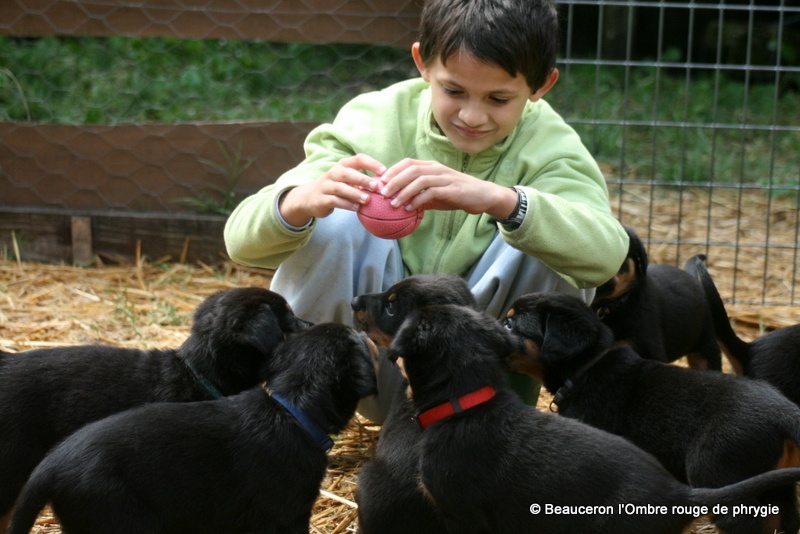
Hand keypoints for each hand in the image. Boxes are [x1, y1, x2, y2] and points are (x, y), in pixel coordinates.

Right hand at [279, 154, 384, 226]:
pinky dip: (347, 204)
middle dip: (362, 179)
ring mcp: (326, 186)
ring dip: (355, 194)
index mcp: (342, 165)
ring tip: (367, 200)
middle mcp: (333, 173)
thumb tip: (388, 184)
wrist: (309, 198)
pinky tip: (357, 209)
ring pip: (341, 188)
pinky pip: (335, 201)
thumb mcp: (346, 180)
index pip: (358, 159)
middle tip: (376, 186)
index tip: (384, 170)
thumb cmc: (336, 188)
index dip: (371, 163)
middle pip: (348, 173)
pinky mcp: (322, 199)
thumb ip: (362, 180)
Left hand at [378, 158, 517, 219]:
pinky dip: (418, 200)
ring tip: (393, 204)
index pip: (408, 163)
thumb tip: (400, 204)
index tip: (380, 182)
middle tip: (382, 193)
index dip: (392, 170)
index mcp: (432, 166)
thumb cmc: (457, 194)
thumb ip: (419, 195)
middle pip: (411, 170)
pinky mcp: (452, 189)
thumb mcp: (435, 193)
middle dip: (394, 181)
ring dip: (404, 192)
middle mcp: (437, 169)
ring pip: (419, 180)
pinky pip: (431, 192)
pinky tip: (410, 208)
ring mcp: (445, 178)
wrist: (482, 196)